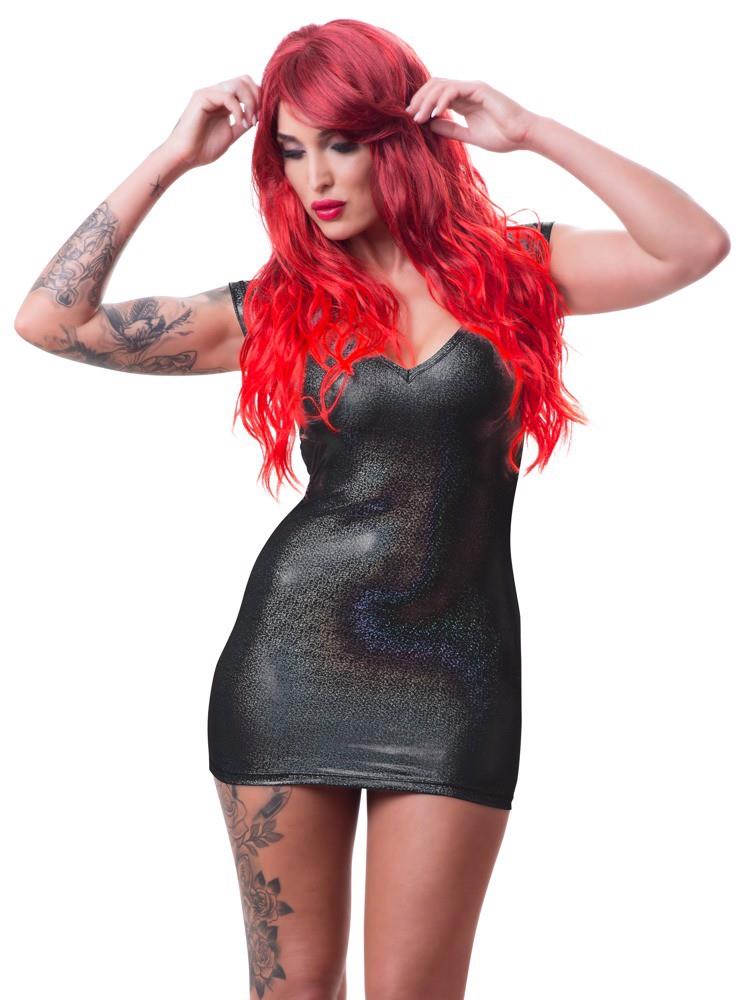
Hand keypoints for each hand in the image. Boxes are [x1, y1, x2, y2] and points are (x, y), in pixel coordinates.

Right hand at [162, 75, 260, 169]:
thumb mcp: (231, 134)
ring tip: (249, 122)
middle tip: (257, 118)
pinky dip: (238, 109)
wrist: (186, 157)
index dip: (258, 99)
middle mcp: (216, 94)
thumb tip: (258, 116)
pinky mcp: (202, 97)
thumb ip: (243, 123)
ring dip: (250, 103)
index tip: (260, 119)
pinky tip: (240, 123)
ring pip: (238, 84)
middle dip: (256, 97)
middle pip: (244, 80)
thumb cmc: (203, 149)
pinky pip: (228, 96)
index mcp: (223, 101)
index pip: (246, 87)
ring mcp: (209, 93)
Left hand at [405, 78, 535, 152]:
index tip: (411, 119)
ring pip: (441, 85)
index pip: (436, 95)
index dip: (421, 104)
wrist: (523, 135)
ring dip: (426, 100)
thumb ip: (451, 130)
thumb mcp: (470, 135)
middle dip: (419, 99)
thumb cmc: (502, 137)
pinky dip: (441, 100)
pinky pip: (454, 90)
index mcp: (463, 102)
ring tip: (419, 117)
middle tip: (409, 116)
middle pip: (434, 85)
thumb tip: (430, 126)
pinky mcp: (479, 89)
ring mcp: (472, 88)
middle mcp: (466, 92)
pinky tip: (434, 114)